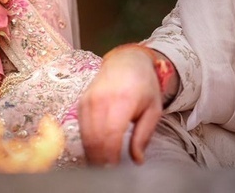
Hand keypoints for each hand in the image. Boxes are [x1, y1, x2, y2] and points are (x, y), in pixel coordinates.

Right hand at [78, 46, 167, 164]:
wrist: (126, 61)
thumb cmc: (144, 85)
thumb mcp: (153, 109)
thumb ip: (144, 135)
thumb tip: (137, 160)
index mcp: (122, 100)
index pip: (110, 136)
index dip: (110, 157)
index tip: (115, 171)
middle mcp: (101, 100)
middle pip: (95, 139)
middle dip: (100, 160)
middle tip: (108, 174)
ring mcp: (88, 100)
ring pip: (85, 136)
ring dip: (92, 155)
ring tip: (102, 167)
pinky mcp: (81, 103)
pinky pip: (81, 129)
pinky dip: (87, 143)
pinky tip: (96, 152)